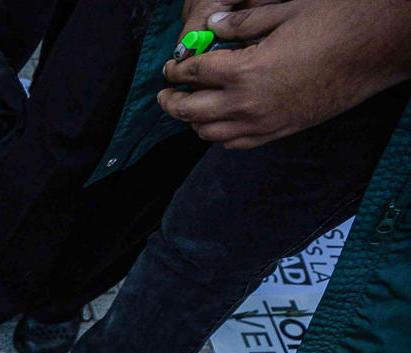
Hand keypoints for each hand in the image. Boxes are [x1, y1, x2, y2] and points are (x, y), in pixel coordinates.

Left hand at [161, 0, 410, 148]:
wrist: (380, 48)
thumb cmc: (338, 23)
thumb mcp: (285, 12)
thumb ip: (243, 24)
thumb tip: (214, 26)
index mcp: (245, 72)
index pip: (192, 75)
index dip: (175, 70)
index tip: (170, 66)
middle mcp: (249, 105)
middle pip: (191, 112)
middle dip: (172, 101)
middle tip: (166, 92)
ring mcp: (265, 123)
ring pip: (210, 134)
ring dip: (194, 121)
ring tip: (190, 106)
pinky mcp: (282, 131)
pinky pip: (237, 144)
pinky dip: (220, 135)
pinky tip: (220, 122)